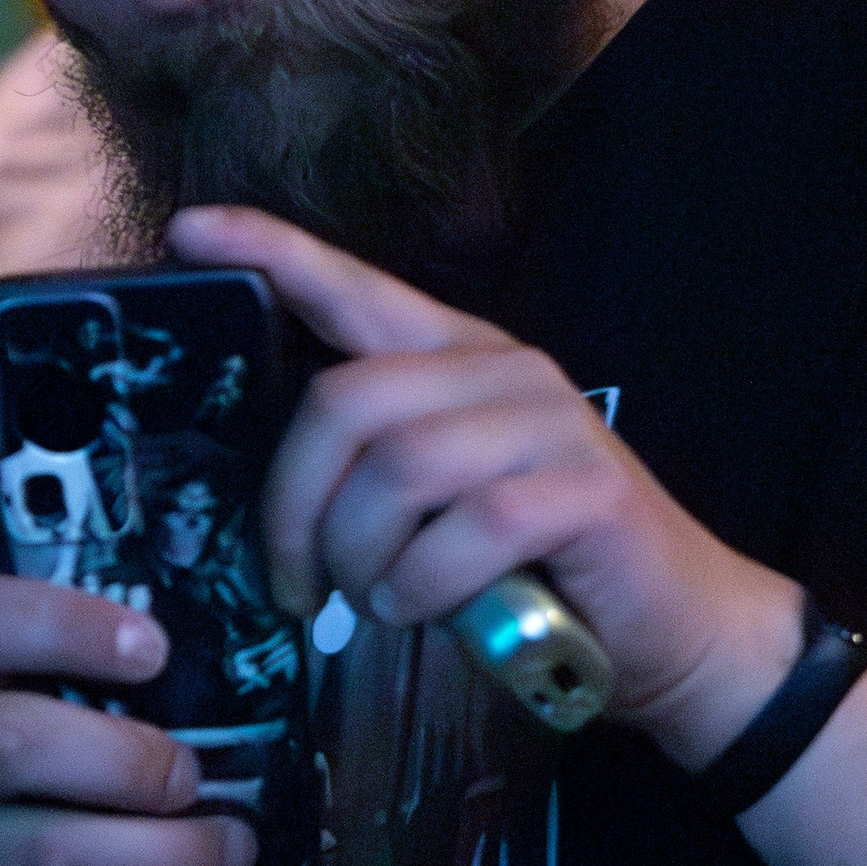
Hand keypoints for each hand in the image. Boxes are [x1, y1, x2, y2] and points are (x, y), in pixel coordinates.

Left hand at [169, 206, 799, 762]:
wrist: (678, 632)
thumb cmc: (538, 570)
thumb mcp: (442, 505)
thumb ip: (375, 469)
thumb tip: (274, 491)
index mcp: (459, 358)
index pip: (355, 288)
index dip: (273, 255)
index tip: (189, 233)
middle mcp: (504, 370)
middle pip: (348, 401)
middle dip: (296, 505)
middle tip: (295, 583)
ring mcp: (551, 423)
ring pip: (399, 469)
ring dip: (363, 557)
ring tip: (376, 601)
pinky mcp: (587, 490)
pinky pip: (466, 529)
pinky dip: (423, 585)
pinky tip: (427, 611)